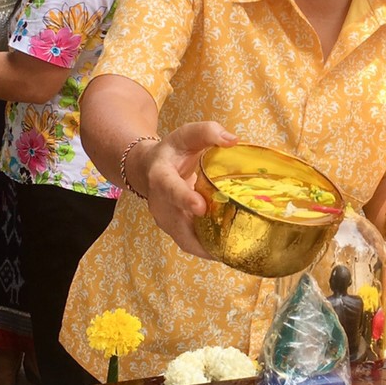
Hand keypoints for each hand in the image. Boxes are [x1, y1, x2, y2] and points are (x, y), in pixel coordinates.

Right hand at [134, 122, 237, 259]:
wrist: (149, 169)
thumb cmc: (173, 151)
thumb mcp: (186, 135)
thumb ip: (207, 132)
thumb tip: (233, 140)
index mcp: (161, 177)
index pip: (170, 188)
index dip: (184, 198)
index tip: (200, 207)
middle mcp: (160, 204)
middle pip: (179, 225)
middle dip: (201, 237)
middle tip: (229, 243)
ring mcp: (166, 221)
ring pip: (187, 241)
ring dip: (209, 248)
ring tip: (236, 252)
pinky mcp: (175, 232)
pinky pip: (193, 245)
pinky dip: (210, 250)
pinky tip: (232, 250)